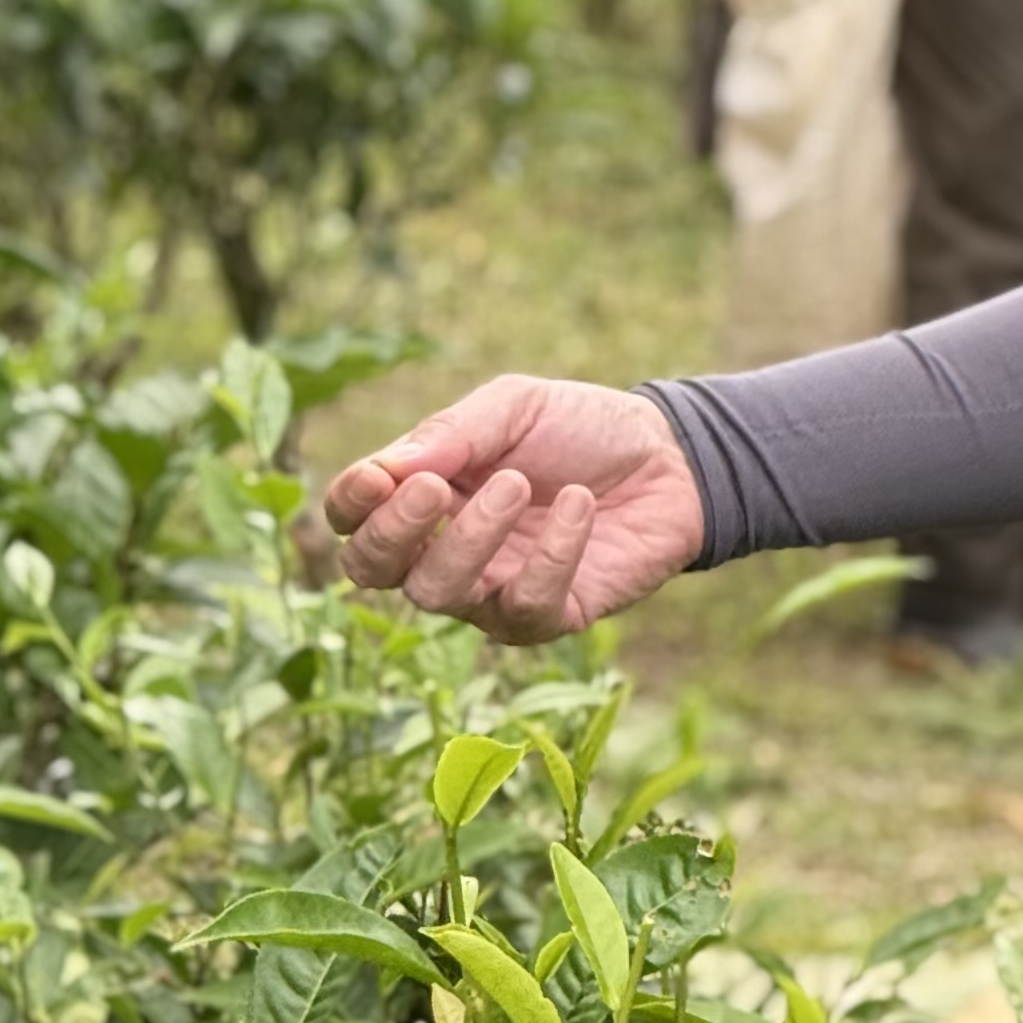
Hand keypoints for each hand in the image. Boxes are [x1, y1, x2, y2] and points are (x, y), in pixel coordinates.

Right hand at [323, 377, 705, 640]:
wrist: (672, 459)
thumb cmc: (583, 430)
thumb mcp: (517, 407)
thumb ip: (454, 431)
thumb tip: (391, 467)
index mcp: (423, 492)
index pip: (352, 517)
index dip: (351, 504)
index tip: (380, 476)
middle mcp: (443, 547)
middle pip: (372, 569)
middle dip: (391, 533)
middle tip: (433, 488)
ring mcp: (491, 588)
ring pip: (439, 593)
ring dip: (470, 539)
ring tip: (519, 485)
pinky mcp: (548, 614)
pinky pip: (523, 606)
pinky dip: (549, 555)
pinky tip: (579, 506)